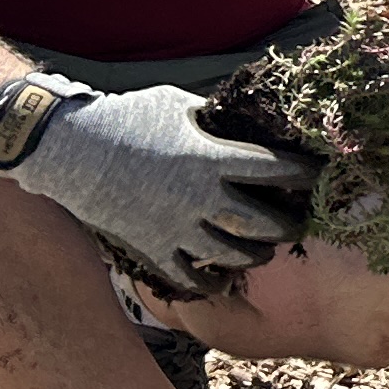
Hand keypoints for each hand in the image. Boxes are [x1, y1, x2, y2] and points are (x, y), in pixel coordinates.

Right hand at [3, 81, 312, 292]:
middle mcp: (200, 198)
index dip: (303, 173)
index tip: (318, 173)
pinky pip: (188, 276)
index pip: (275, 170)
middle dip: (289, 224)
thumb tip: (241, 119)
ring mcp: (176, 227)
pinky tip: (223, 280)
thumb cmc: (125, 117)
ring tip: (265, 250)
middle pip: (263, 223)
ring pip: (233, 255)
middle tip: (300, 223)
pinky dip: (210, 282)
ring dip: (257, 255)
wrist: (70, 148)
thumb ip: (213, 118)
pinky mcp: (152, 247)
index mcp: (210, 159)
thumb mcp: (177, 105)